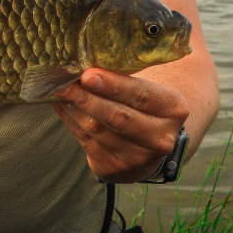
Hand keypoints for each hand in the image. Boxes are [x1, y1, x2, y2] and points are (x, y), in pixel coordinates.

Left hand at [51, 68, 189, 183]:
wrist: (149, 143)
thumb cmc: (142, 104)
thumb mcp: (147, 88)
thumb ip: (123, 78)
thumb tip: (83, 63)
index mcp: (173, 110)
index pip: (141, 95)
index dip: (113, 85)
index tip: (88, 75)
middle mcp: (160, 138)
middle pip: (118, 117)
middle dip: (87, 98)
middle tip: (64, 83)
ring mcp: (138, 158)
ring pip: (98, 130)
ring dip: (74, 108)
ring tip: (58, 91)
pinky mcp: (115, 169)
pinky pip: (86, 142)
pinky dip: (70, 121)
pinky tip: (61, 106)